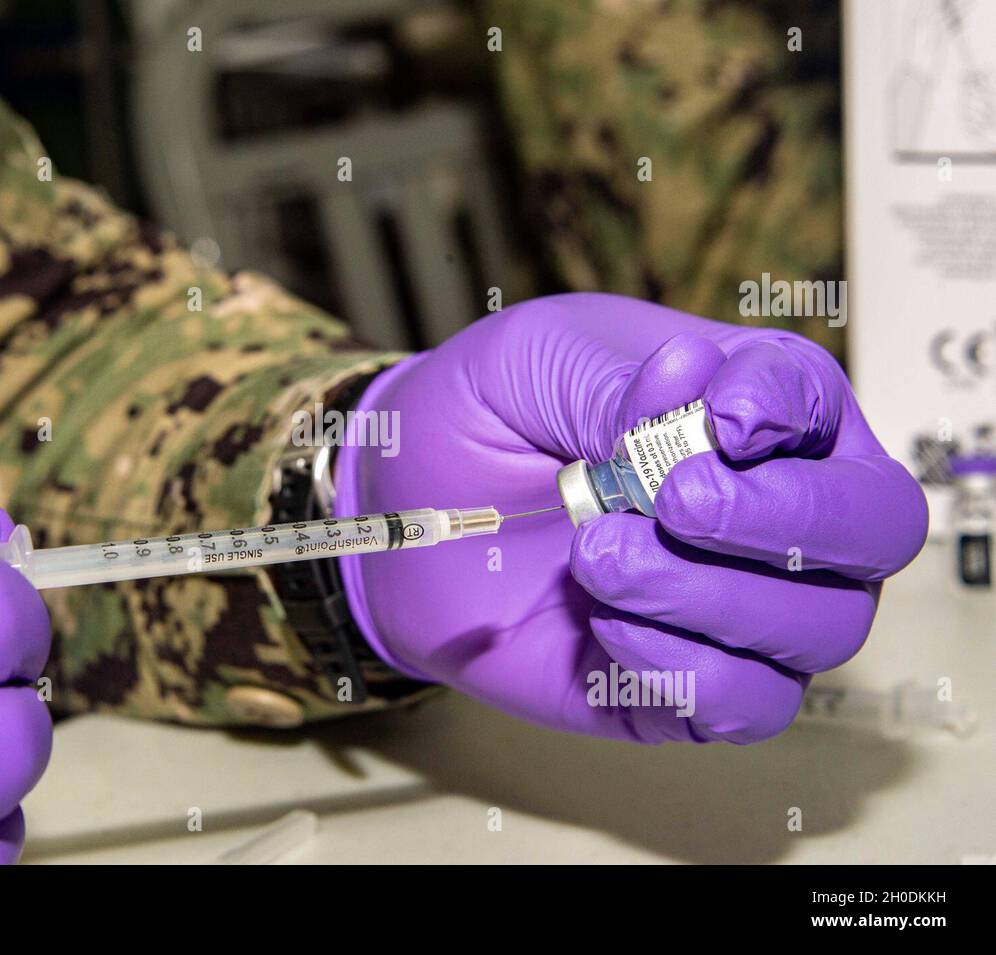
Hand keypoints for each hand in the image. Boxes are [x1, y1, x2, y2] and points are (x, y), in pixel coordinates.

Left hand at [334, 293, 926, 742]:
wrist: (404, 511)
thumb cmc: (483, 416)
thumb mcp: (538, 360)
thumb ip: (618, 377)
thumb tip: (692, 390)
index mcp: (751, 408)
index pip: (828, 410)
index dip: (785, 414)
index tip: (712, 416)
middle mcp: (771, 509)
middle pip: (872, 530)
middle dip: (784, 520)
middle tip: (673, 500)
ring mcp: (740, 603)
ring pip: (824, 628)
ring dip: (711, 594)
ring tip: (600, 554)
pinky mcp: (690, 684)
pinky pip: (752, 706)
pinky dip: (690, 672)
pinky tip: (610, 626)